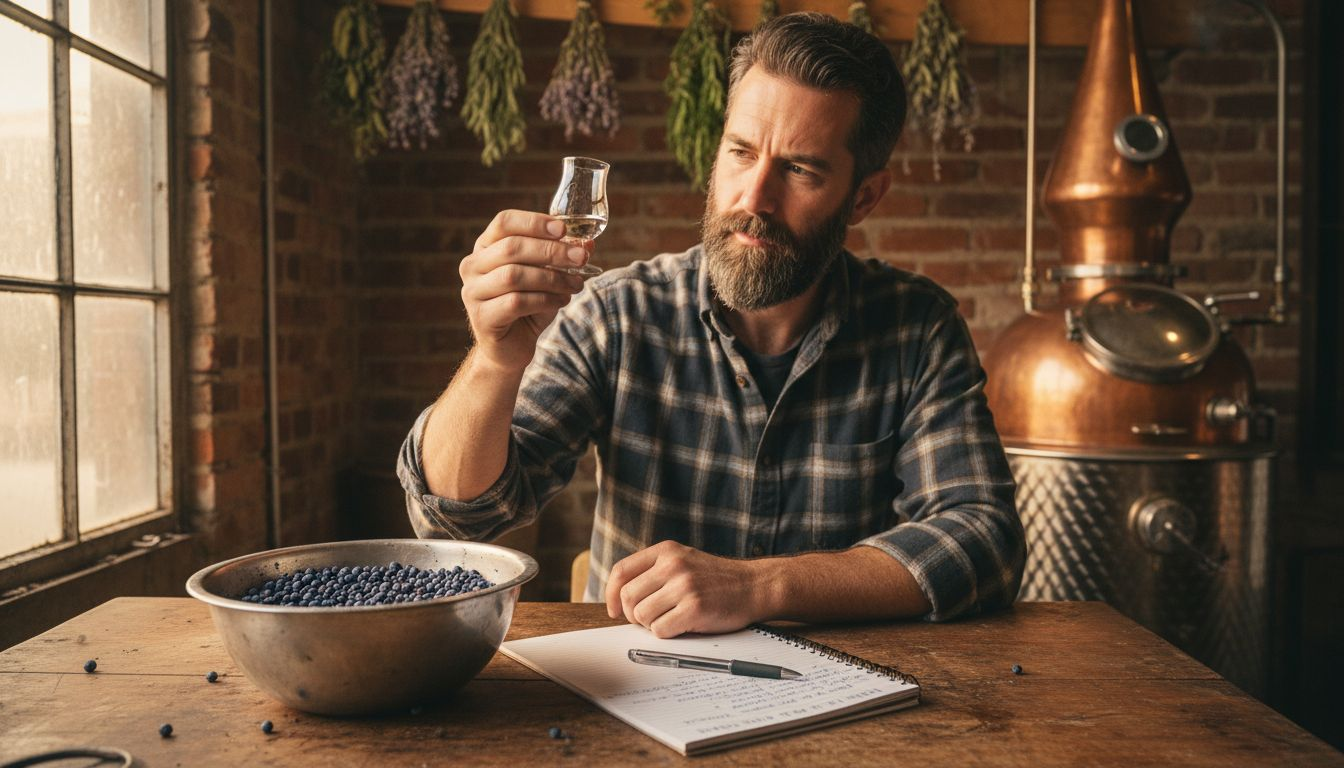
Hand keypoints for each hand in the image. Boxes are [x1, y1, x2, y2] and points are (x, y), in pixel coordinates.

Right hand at [459, 210, 592, 371]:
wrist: (512, 346)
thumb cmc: (529, 305)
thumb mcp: (547, 275)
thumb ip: (562, 257)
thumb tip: (588, 242)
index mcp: (485, 246)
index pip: (504, 222)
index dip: (534, 222)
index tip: (563, 229)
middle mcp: (473, 266)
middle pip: (511, 248)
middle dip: (551, 251)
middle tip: (581, 258)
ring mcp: (472, 292)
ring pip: (514, 276)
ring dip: (551, 278)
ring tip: (575, 284)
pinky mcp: (481, 317)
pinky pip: (516, 302)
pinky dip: (545, 300)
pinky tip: (562, 301)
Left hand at [604, 541, 769, 637]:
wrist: (754, 586)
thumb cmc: (716, 579)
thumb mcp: (684, 561)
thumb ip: (655, 572)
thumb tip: (619, 600)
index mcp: (666, 551)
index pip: (621, 571)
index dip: (610, 594)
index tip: (613, 610)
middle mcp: (672, 565)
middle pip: (628, 598)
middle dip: (633, 615)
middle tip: (650, 620)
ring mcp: (684, 586)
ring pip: (642, 616)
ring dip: (652, 625)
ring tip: (671, 620)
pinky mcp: (694, 608)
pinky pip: (660, 630)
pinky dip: (667, 634)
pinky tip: (682, 626)